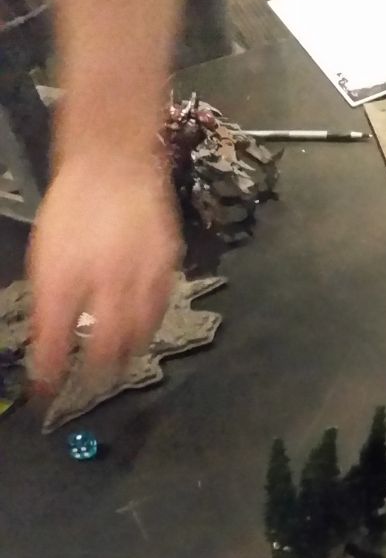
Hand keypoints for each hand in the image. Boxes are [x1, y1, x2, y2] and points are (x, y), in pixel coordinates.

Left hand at [27, 147, 179, 392]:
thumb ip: (49, 299)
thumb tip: (48, 339)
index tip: (45, 393)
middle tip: (92, 385)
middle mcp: (105, 282)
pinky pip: (161, 307)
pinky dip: (151, 325)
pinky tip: (145, 329)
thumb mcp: (45, 255)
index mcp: (66, 278)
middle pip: (106, 343)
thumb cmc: (74, 207)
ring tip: (120, 365)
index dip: (51, 371)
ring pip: (139, 330)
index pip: (57, 340)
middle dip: (98, 371)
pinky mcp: (168, 265)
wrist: (116, 164)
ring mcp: (140, 274)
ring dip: (128, 353)